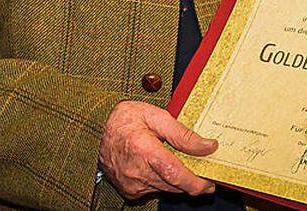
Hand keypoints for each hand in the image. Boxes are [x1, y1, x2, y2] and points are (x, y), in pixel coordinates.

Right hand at [98, 100, 217, 199]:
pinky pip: (154, 189)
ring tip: (175, 159)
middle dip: (191, 179)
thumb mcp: (156, 115)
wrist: (97, 129)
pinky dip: (162, 180)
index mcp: (144, 150)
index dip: (196, 182)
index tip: (210, 183)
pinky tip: (157, 165)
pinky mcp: (128, 190)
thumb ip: (183, 134)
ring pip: (166, 188)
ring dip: (176, 179)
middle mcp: (136, 172)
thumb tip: (208, 146)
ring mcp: (131, 184)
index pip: (175, 174)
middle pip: (174, 184)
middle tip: (200, 166)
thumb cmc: (126, 119)